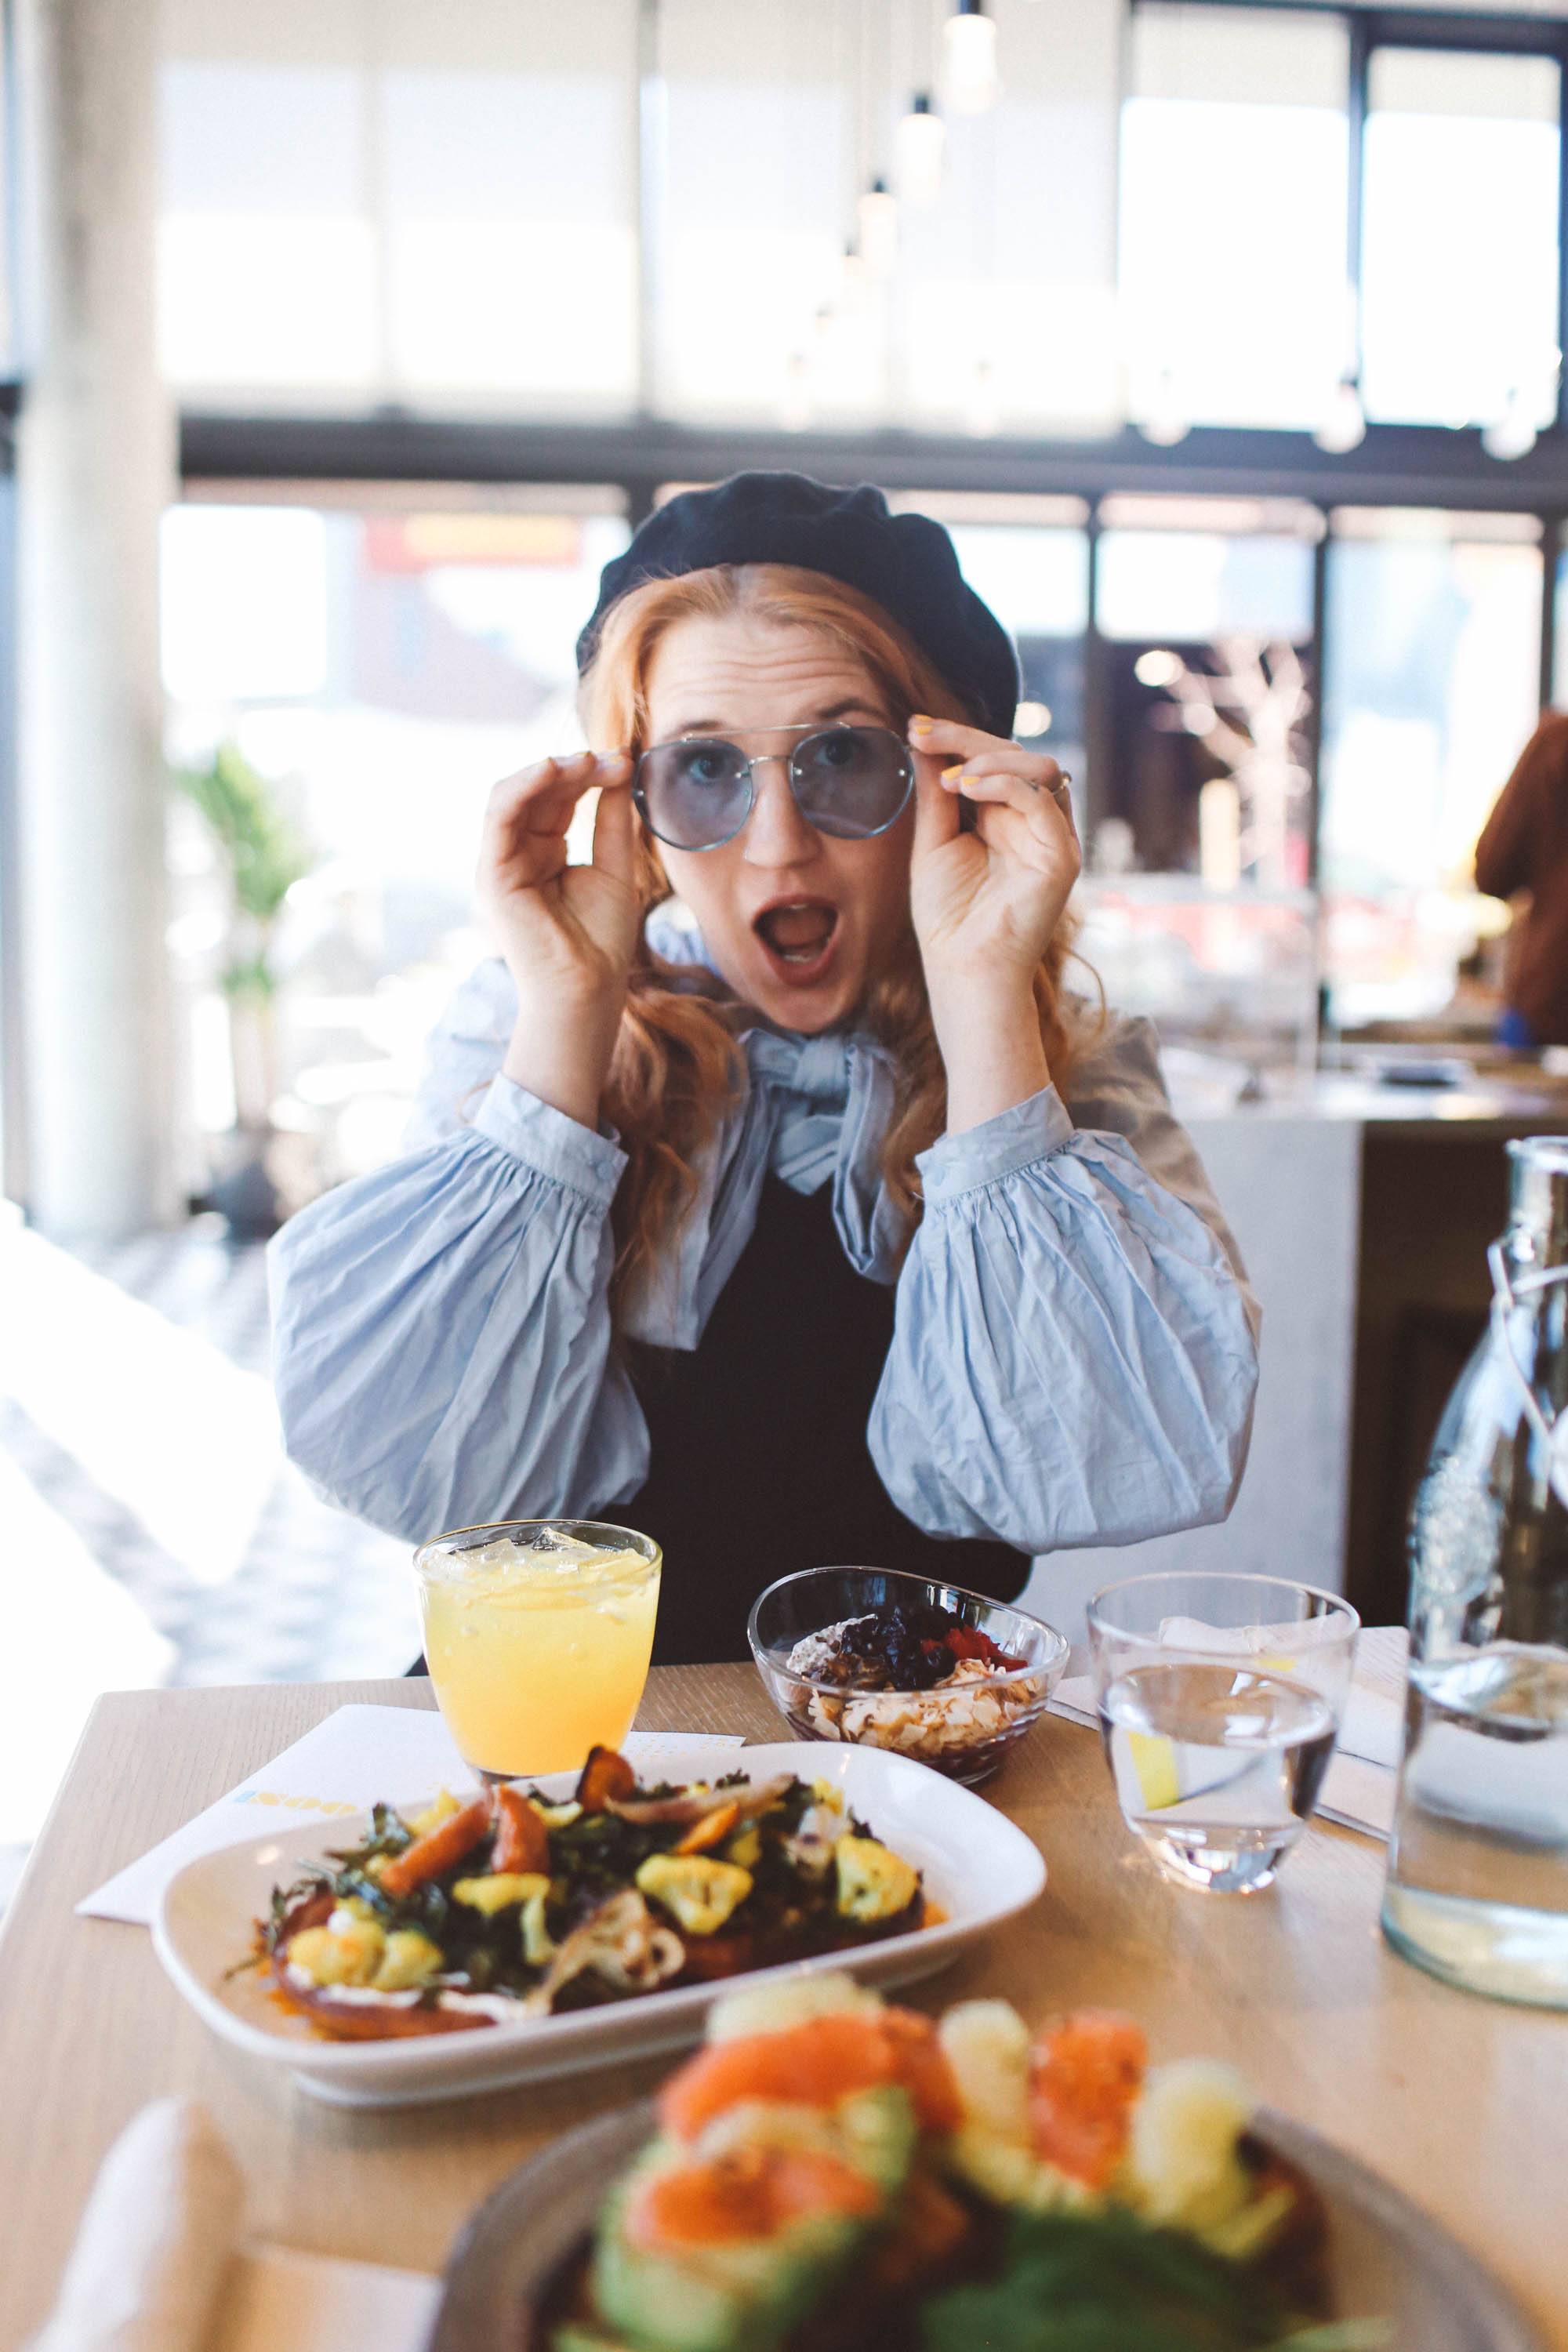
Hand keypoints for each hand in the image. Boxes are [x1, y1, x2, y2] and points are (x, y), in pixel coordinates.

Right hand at [476, 750, 639, 1128]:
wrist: (587, 989)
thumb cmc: (601, 940)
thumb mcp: (614, 865)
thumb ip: (612, 819)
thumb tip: (621, 769)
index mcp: (544, 853)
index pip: (558, 798)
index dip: (589, 774)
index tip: (625, 762)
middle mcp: (518, 854)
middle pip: (537, 792)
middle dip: (575, 768)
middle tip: (613, 757)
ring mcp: (502, 863)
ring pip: (514, 796)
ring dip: (550, 770)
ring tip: (586, 759)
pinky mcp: (493, 875)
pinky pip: (500, 817)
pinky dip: (523, 786)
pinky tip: (552, 768)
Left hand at [906, 717, 1079, 992]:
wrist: (963, 970)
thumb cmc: (948, 917)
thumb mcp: (934, 842)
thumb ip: (937, 793)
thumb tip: (924, 742)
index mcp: (1005, 818)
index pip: (992, 760)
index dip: (956, 738)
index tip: (914, 727)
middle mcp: (1034, 822)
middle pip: (1015, 755)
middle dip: (965, 738)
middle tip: (921, 734)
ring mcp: (1052, 838)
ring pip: (1039, 767)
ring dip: (989, 759)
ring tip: (950, 778)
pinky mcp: (1062, 857)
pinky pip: (1044, 800)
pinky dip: (1005, 784)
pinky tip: (966, 788)